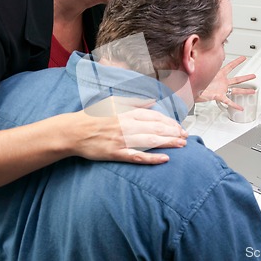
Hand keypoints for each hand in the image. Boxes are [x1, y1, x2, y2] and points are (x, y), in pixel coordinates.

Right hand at [65, 97, 187, 164]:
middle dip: (174, 132)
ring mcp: (122, 139)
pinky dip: (152, 158)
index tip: (180, 127)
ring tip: (182, 145)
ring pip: (150, 141)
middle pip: (156, 128)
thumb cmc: (93, 116)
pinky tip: (164, 159)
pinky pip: (137, 156)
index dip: (170, 122)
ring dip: (168, 143)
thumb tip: (152, 100)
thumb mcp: (114, 102)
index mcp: (127, 112)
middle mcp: (127, 125)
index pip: (155, 116)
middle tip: (186, 137)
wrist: (74, 131)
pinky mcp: (116, 153)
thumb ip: (134, 102)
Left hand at [197, 56, 255, 109]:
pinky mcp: (219, 96)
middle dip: (246, 78)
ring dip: (244, 91)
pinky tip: (240, 107)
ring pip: (236, 90)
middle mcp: (222, 82)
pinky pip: (228, 101)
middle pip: (237, 79)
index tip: (243, 58)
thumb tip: (200, 54)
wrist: (190, 91)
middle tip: (253, 76)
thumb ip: (203, 63)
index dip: (237, 62)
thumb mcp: (201, 70)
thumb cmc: (195, 81)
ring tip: (252, 91)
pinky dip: (234, 105)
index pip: (230, 66)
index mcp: (218, 74)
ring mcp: (221, 89)